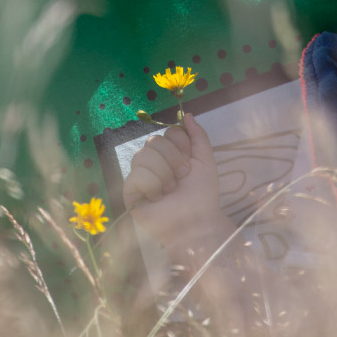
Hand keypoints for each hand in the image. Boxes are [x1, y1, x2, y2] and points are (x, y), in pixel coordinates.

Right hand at [122, 113, 230, 260]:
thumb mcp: (206, 161)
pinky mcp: (130, 192)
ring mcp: (140, 175)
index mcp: (171, 153)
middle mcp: (154, 161)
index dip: (180, 144)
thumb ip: (198, 136)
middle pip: (153, 140)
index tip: (190, 163)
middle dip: (173, 159)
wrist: (198, 222)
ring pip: (143, 155)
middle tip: (182, 177)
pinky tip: (158, 198)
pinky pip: (135, 175)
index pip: (168, 132)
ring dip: (163, 174)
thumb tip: (188, 114)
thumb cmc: (202, 195)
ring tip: (170, 190)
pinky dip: (152, 185)